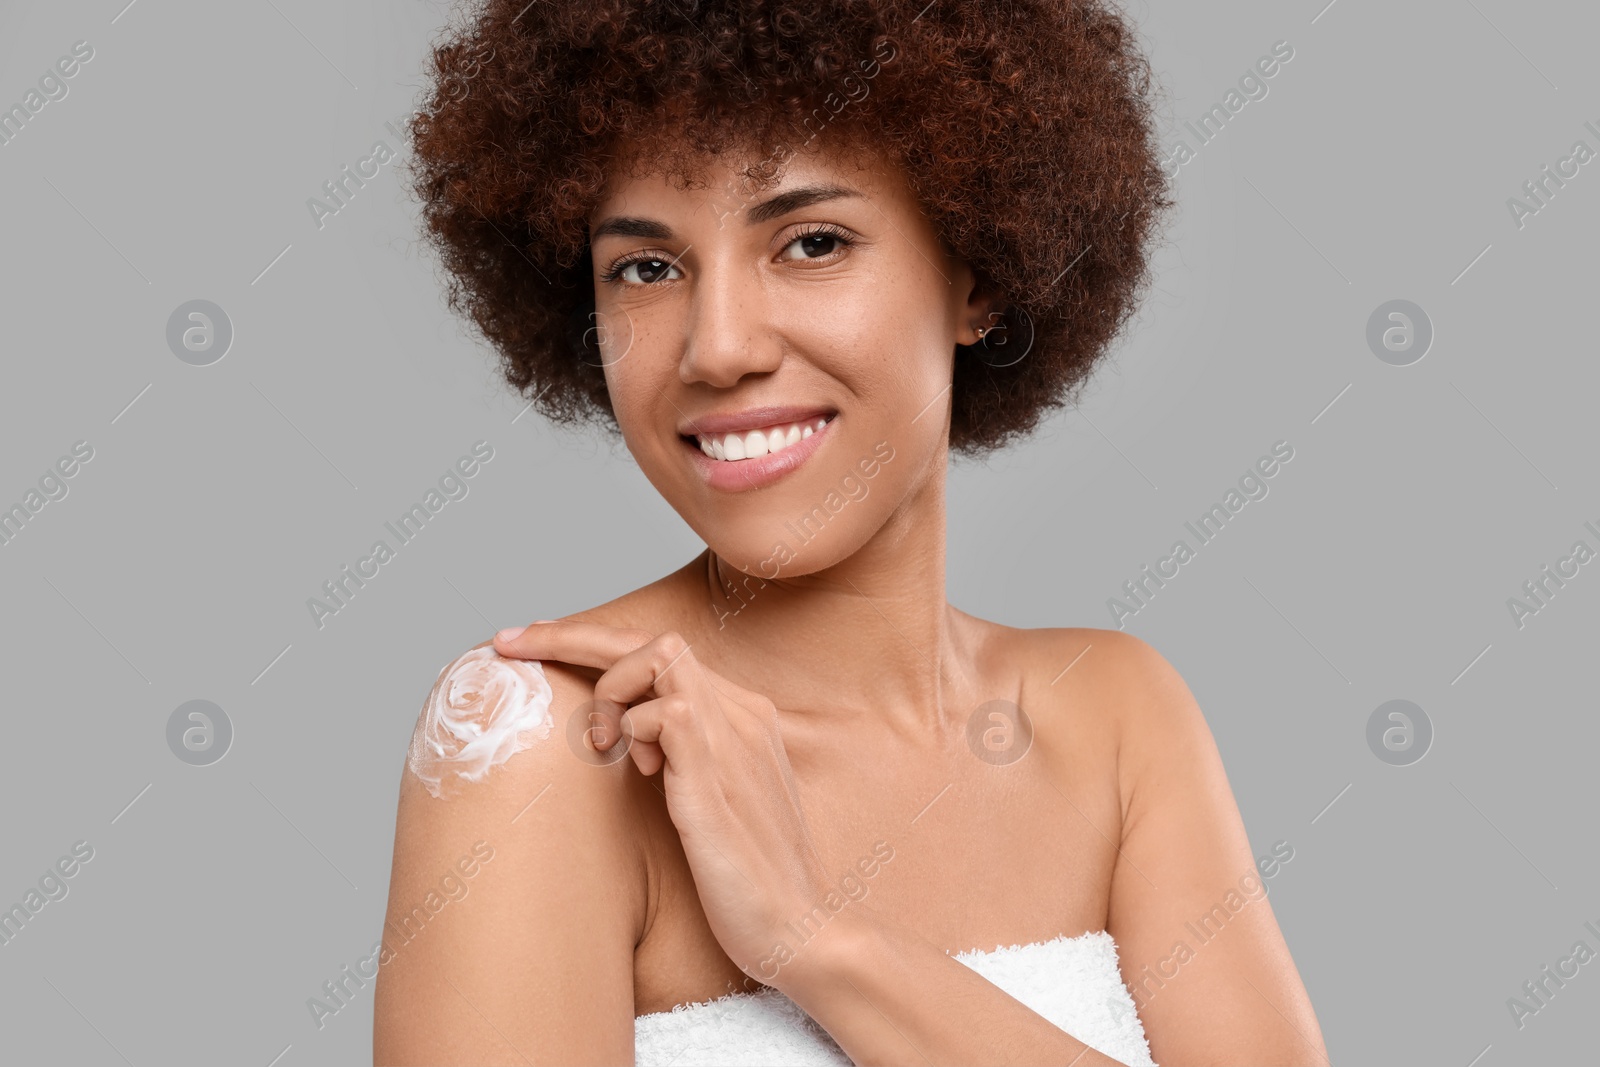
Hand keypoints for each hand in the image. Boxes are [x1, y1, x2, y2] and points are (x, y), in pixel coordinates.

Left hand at [492, 621, 835, 984]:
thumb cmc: (752, 882)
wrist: (801, 931)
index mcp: (743, 718)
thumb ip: (682, 763)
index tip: (530, 647)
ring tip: (602, 745)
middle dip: (571, 633)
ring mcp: (734, 736)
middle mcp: (743, 713)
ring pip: (659, 653)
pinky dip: (633, 729)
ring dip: (609, 687)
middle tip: (508, 643)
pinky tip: (638, 772)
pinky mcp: (717, 770)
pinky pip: (663, 710)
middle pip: (653, 638)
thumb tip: (628, 745)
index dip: (595, 644)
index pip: (665, 654)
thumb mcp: (714, 805)